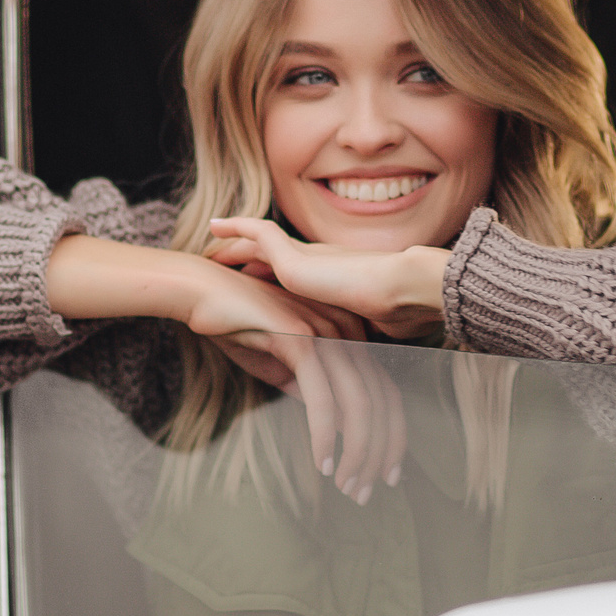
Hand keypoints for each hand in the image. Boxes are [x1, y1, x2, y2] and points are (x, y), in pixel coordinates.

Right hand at [183, 264, 404, 502]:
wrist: (200, 292)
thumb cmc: (237, 325)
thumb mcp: (280, 365)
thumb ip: (309, 388)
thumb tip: (333, 424)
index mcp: (346, 336)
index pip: (384, 393)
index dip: (391, 437)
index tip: (385, 475)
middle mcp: (345, 332)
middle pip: (381, 402)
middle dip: (379, 454)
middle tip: (364, 493)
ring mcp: (326, 333)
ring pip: (358, 403)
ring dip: (356, 452)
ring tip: (346, 486)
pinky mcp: (300, 340)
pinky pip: (322, 397)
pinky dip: (325, 434)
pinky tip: (322, 462)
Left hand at [205, 217, 448, 340]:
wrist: (405, 292)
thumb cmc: (396, 319)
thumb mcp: (352, 344)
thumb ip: (335, 356)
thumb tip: (323, 389)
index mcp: (331, 283)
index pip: (295, 274)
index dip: (272, 272)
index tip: (251, 275)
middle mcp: (317, 265)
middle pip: (272, 255)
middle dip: (246, 255)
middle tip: (219, 258)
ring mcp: (306, 258)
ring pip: (260, 243)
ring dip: (235, 243)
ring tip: (210, 242)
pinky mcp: (296, 259)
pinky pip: (259, 235)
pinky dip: (237, 229)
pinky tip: (215, 226)